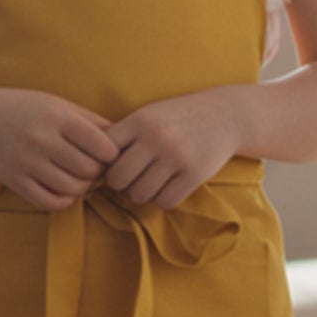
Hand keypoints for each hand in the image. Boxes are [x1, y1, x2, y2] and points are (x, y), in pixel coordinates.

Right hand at [0, 88, 123, 210]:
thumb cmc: (30, 110)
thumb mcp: (62, 106)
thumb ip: (94, 123)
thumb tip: (128, 143)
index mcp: (58, 118)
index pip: (103, 147)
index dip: (113, 155)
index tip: (108, 155)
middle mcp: (42, 140)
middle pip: (90, 170)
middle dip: (99, 173)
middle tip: (97, 170)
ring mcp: (26, 162)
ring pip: (73, 189)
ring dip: (83, 188)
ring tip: (82, 178)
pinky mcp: (15, 181)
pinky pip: (51, 202)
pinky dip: (65, 200)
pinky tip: (65, 189)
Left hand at [99, 91, 245, 208]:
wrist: (225, 115)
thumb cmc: (177, 118)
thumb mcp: (148, 115)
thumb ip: (122, 137)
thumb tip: (91, 170)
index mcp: (139, 120)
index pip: (104, 153)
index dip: (104, 165)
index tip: (114, 166)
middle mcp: (156, 138)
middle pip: (118, 180)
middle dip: (121, 184)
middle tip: (132, 179)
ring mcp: (176, 157)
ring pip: (140, 194)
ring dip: (142, 193)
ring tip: (151, 181)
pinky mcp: (194, 174)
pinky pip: (165, 201)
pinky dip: (163, 199)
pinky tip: (169, 186)